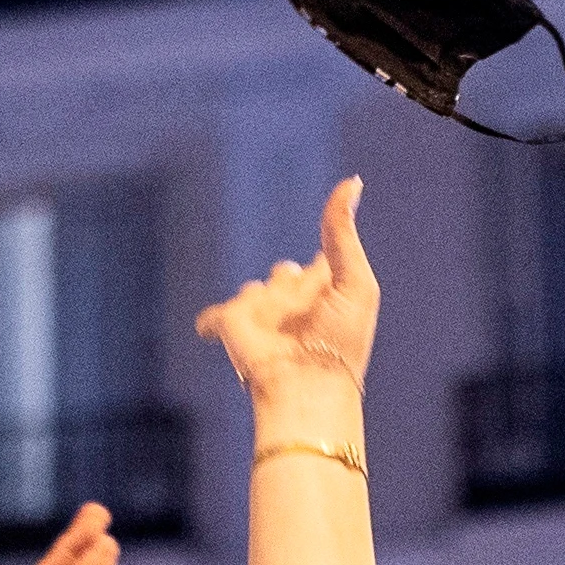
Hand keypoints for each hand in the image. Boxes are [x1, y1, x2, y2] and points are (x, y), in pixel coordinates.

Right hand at [196, 177, 382, 430]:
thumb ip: (342, 232)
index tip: (328, 255)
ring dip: (259, 299)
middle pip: (286, 274)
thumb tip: (352, 181)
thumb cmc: (340, 340)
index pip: (324, 264)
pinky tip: (211, 327)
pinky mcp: (232, 326)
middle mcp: (293, 302)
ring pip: (254, 291)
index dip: (327, 259)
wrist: (306, 384)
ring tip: (276, 325)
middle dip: (289, 278)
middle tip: (295, 285)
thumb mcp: (352, 279)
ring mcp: (262, 315)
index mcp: (325, 290)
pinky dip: (212, 322)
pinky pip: (214, 318)